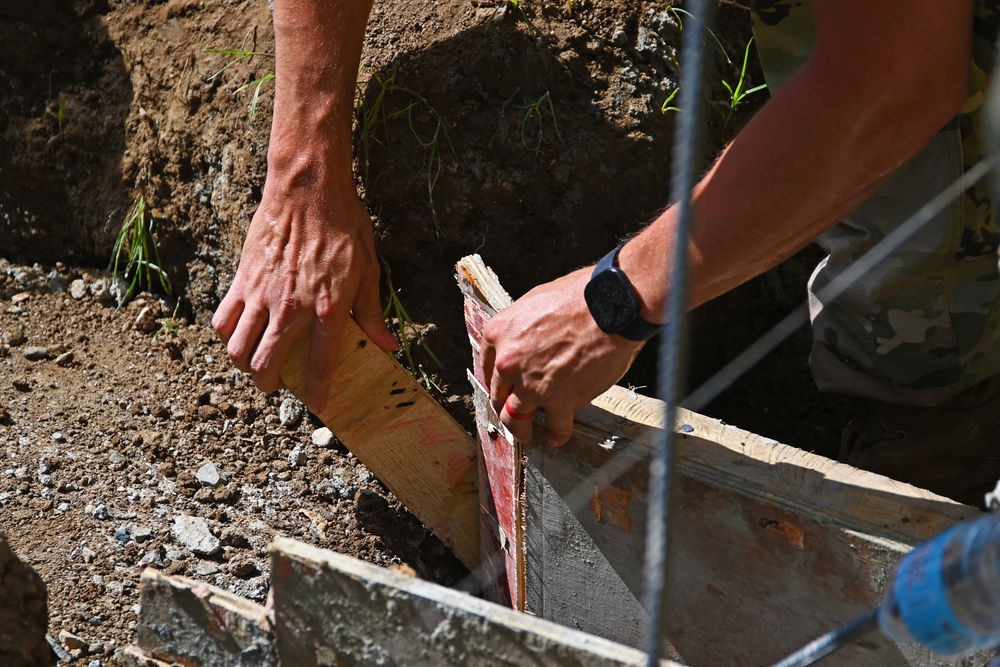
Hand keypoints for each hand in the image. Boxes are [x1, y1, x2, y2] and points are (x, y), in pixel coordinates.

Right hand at [212, 173, 396, 413]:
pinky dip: (227, 335)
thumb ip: (373, 313)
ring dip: (245, 365)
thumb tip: (388, 345)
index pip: (320, 366)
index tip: (318, 406)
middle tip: (278, 384)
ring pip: (238, 350)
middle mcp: (291, 309)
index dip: (317, 393)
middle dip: (270, 385)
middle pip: (266, 366)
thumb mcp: (369, 271)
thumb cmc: (345, 228)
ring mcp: (262, 296)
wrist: (308, 191)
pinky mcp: (242, 280)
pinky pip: (223, 320)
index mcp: (328, 310)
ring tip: (256, 363)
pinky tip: (239, 334)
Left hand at [481, 267, 644, 445]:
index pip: (488, 366)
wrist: (612, 307)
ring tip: (526, 434)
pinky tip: (558, 436)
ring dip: (520, 429)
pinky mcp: (560, 402)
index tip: (504, 387)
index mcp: (499, 333)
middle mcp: (509, 362)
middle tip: (513, 411)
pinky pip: (555, 427)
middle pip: (499, 395)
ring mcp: (532, 385)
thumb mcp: (535, 300)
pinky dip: (557, 434)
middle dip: (505, 404)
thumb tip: (523, 338)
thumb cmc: (580, 296)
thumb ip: (522, 325)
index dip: (498, 380)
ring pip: (515, 419)